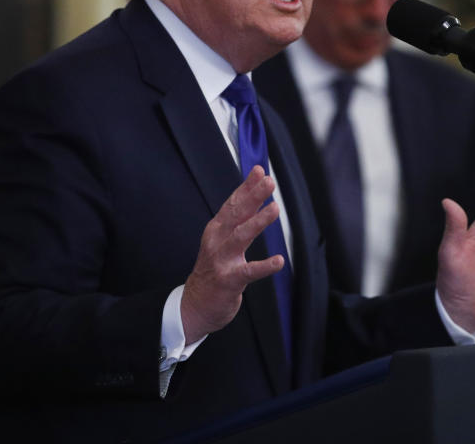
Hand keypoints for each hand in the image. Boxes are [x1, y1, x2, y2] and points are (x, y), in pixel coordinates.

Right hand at [180, 166, 284, 343]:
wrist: (195, 304)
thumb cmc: (214, 267)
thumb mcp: (223, 239)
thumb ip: (240, 216)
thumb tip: (255, 188)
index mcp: (217, 229)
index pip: (233, 203)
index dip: (246, 186)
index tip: (259, 171)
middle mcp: (217, 240)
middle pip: (236, 214)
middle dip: (252, 197)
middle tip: (268, 182)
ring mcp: (221, 260)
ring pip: (241, 237)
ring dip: (258, 222)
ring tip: (274, 209)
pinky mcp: (229, 280)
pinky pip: (249, 271)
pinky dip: (264, 266)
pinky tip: (279, 261)